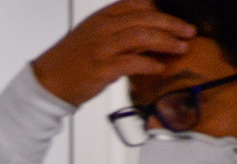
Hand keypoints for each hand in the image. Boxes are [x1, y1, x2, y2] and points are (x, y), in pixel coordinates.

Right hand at [31, 0, 195, 106]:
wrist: (48, 83)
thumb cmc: (71, 62)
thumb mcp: (94, 36)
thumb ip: (120, 31)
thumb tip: (149, 34)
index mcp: (103, 16)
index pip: (138, 4)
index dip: (161, 9)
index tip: (178, 16)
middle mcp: (103, 27)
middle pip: (146, 18)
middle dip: (171, 24)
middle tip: (189, 32)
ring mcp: (102, 47)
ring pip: (142, 36)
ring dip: (166, 41)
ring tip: (181, 48)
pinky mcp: (102, 68)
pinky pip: (133, 61)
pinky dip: (150, 63)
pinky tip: (160, 67)